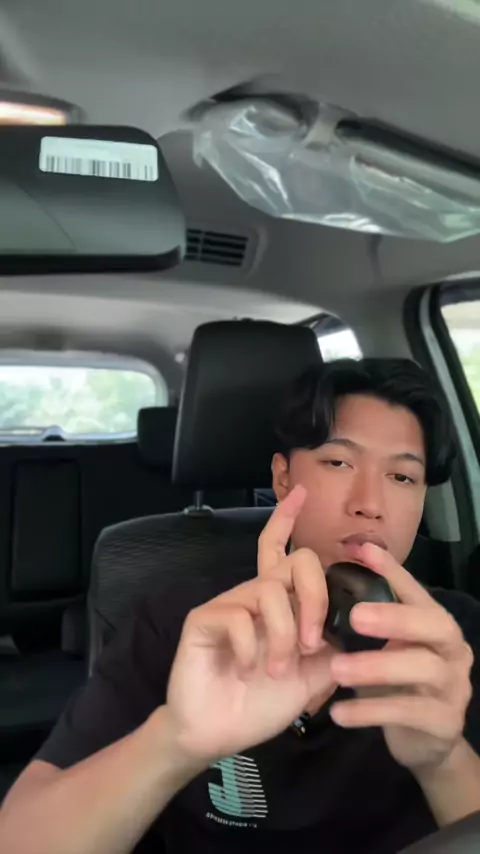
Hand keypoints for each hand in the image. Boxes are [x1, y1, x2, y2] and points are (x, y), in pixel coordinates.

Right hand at [165, 487, 334, 763]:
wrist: (218, 734)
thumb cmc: (261, 703)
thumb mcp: (312, 676)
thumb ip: (331, 645)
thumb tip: (353, 618)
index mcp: (279, 603)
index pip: (282, 550)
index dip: (288, 519)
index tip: (303, 492)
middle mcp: (254, 595)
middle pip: (292, 562)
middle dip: (314, 595)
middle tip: (313, 640)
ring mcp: (228, 604)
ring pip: (270, 591)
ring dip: (284, 634)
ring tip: (277, 669)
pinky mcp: (203, 619)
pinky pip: (238, 616)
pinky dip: (253, 647)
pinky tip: (248, 669)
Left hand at [328, 542, 473, 773]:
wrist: (427, 743)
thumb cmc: (400, 684)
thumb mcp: (389, 648)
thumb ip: (371, 618)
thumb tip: (331, 576)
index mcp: (436, 626)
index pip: (417, 592)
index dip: (393, 571)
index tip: (362, 551)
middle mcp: (453, 650)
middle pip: (432, 625)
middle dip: (394, 617)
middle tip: (355, 616)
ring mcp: (454, 687)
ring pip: (421, 669)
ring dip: (375, 667)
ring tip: (335, 669)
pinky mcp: (444, 723)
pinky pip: (407, 713)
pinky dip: (370, 711)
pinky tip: (338, 712)